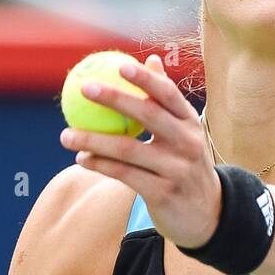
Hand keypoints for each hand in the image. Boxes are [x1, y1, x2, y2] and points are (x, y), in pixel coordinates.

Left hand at [60, 53, 221, 247]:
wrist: (208, 214)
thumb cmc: (186, 164)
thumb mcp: (185, 132)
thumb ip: (167, 101)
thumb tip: (152, 59)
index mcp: (191, 123)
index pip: (168, 94)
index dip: (145, 78)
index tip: (120, 66)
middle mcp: (187, 143)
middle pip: (148, 115)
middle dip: (114, 98)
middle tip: (84, 88)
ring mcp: (176, 169)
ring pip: (127, 149)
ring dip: (93, 140)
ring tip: (66, 135)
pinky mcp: (163, 193)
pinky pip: (124, 175)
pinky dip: (100, 166)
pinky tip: (81, 160)